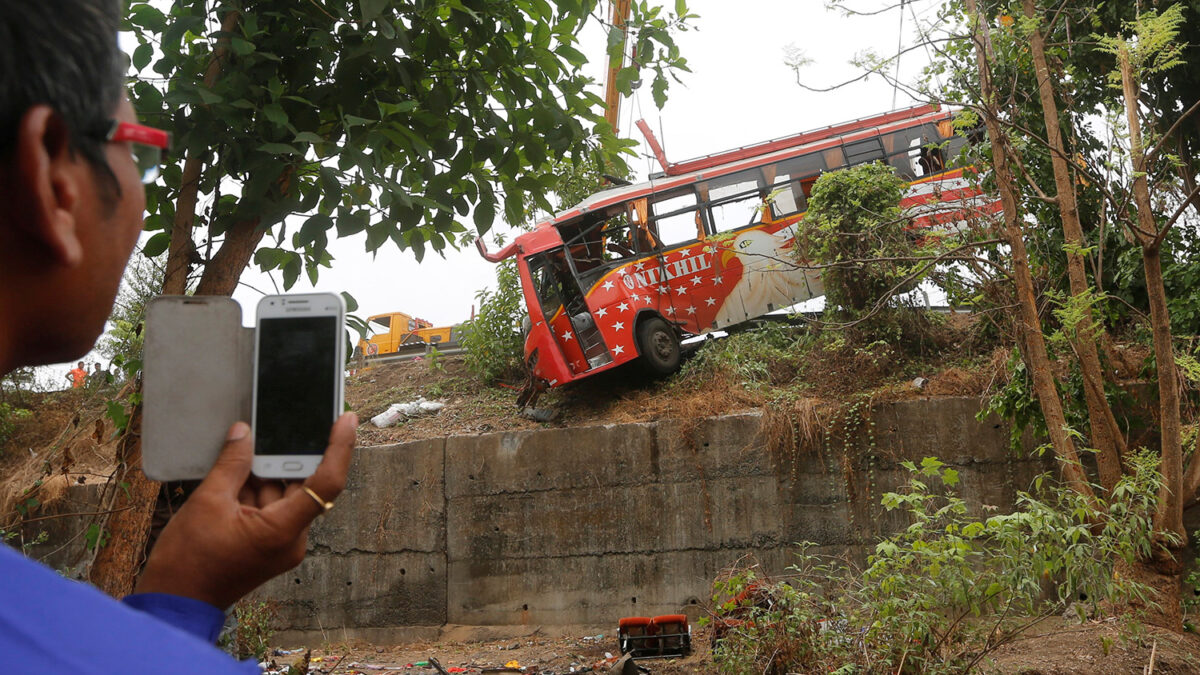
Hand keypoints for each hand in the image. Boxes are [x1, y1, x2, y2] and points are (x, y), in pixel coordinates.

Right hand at [133, 413, 356, 608]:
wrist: (175, 602)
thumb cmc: (188, 561)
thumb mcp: (207, 502)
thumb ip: (231, 464)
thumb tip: (244, 433)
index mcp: (283, 530)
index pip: (326, 482)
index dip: (340, 447)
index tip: (347, 419)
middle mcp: (291, 539)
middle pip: (302, 485)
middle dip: (284, 457)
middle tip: (272, 427)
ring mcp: (280, 544)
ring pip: (284, 494)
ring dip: (264, 473)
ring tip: (241, 451)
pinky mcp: (268, 545)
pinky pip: (272, 508)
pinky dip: (256, 489)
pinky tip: (236, 473)